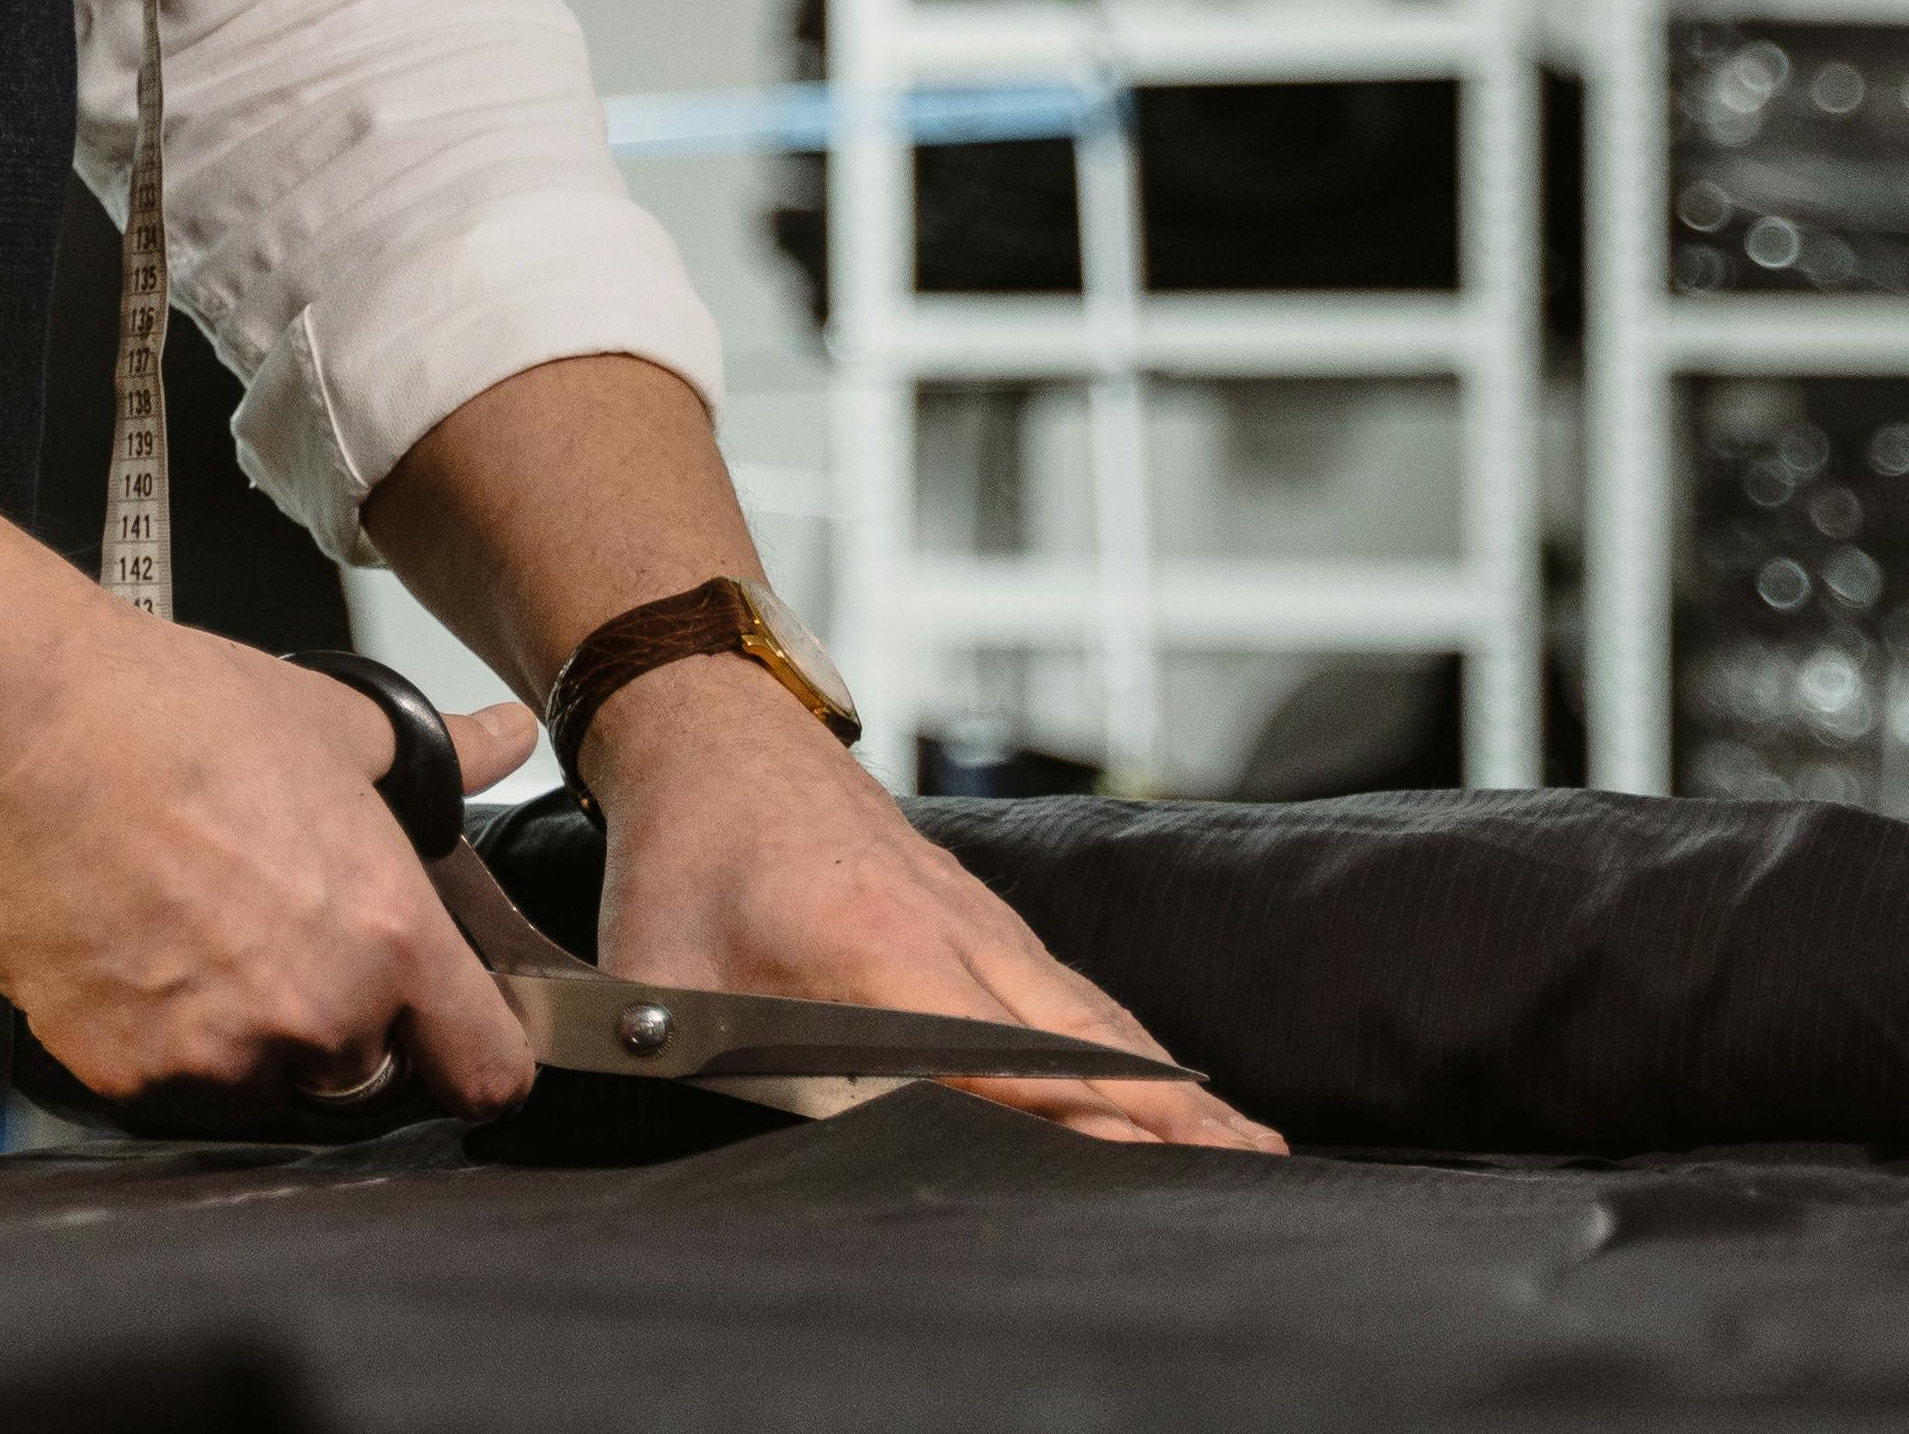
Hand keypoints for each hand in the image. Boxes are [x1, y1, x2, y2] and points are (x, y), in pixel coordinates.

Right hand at [0, 611, 540, 1126]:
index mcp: (390, 935)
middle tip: (276, 932)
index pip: (488, 1070)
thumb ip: (441, 757)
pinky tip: (139, 954)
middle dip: (333, 1021)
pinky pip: (169, 1090)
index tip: (452, 1036)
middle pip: (363, 1075)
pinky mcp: (126, 1076)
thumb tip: (500, 738)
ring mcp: (217, 1057)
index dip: (477, 1055)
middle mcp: (316, 1013)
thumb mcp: (337, 724)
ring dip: (245, 1040)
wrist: (21, 733)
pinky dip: (159, 1044)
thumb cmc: (169, 718)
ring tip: (196, 933)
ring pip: (263, 1087)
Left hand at [577, 658, 1285, 1151]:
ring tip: (1249, 1153)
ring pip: (1093, 1016)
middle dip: (1165, 1115)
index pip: (993, 1053)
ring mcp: (979, 920)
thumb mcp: (659, 975)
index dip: (1067, 1114)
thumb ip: (702, 1068)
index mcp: (876, 949)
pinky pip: (1075, 994)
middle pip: (1082, 1038)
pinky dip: (1137, 1047)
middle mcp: (954, 932)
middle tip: (1247, 1179)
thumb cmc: (686, 858)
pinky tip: (1177, 1092)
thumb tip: (729, 1153)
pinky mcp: (982, 918)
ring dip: (1171, 1087)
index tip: (1140, 1163)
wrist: (715, 730)